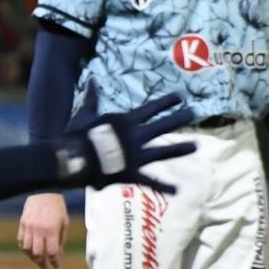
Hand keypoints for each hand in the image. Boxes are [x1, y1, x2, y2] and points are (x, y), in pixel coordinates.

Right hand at [18, 192, 68, 268]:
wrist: (44, 191)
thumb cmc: (57, 207)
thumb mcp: (64, 223)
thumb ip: (60, 239)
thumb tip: (58, 254)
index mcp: (52, 230)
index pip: (52, 252)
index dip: (54, 261)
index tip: (56, 266)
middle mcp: (39, 230)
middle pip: (38, 253)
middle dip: (41, 262)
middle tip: (44, 266)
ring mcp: (29, 227)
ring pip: (27, 249)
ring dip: (32, 257)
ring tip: (37, 260)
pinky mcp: (22, 224)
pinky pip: (20, 240)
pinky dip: (24, 248)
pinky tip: (29, 250)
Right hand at [57, 94, 195, 192]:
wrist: (72, 158)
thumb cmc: (77, 134)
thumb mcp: (85, 112)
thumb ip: (92, 97)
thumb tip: (92, 78)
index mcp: (126, 121)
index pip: (151, 108)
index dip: (166, 102)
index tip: (180, 97)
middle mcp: (136, 136)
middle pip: (163, 126)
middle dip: (179, 119)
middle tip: (193, 113)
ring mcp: (136, 156)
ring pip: (163, 151)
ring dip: (180, 149)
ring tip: (196, 146)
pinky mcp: (132, 173)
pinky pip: (150, 181)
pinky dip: (163, 187)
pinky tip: (178, 190)